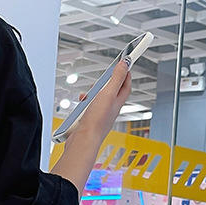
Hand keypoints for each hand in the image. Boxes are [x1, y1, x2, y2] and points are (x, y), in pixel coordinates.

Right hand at [51, 61, 131, 192]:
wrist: (84, 140)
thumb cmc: (96, 121)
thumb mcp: (107, 94)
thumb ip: (116, 78)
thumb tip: (125, 64)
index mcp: (117, 102)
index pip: (126, 85)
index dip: (126, 73)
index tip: (125, 64)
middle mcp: (110, 110)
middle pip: (112, 92)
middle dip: (107, 83)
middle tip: (104, 77)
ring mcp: (99, 116)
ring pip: (99, 101)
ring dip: (94, 94)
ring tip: (88, 92)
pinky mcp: (89, 122)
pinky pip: (88, 110)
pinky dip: (84, 105)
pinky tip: (79, 106)